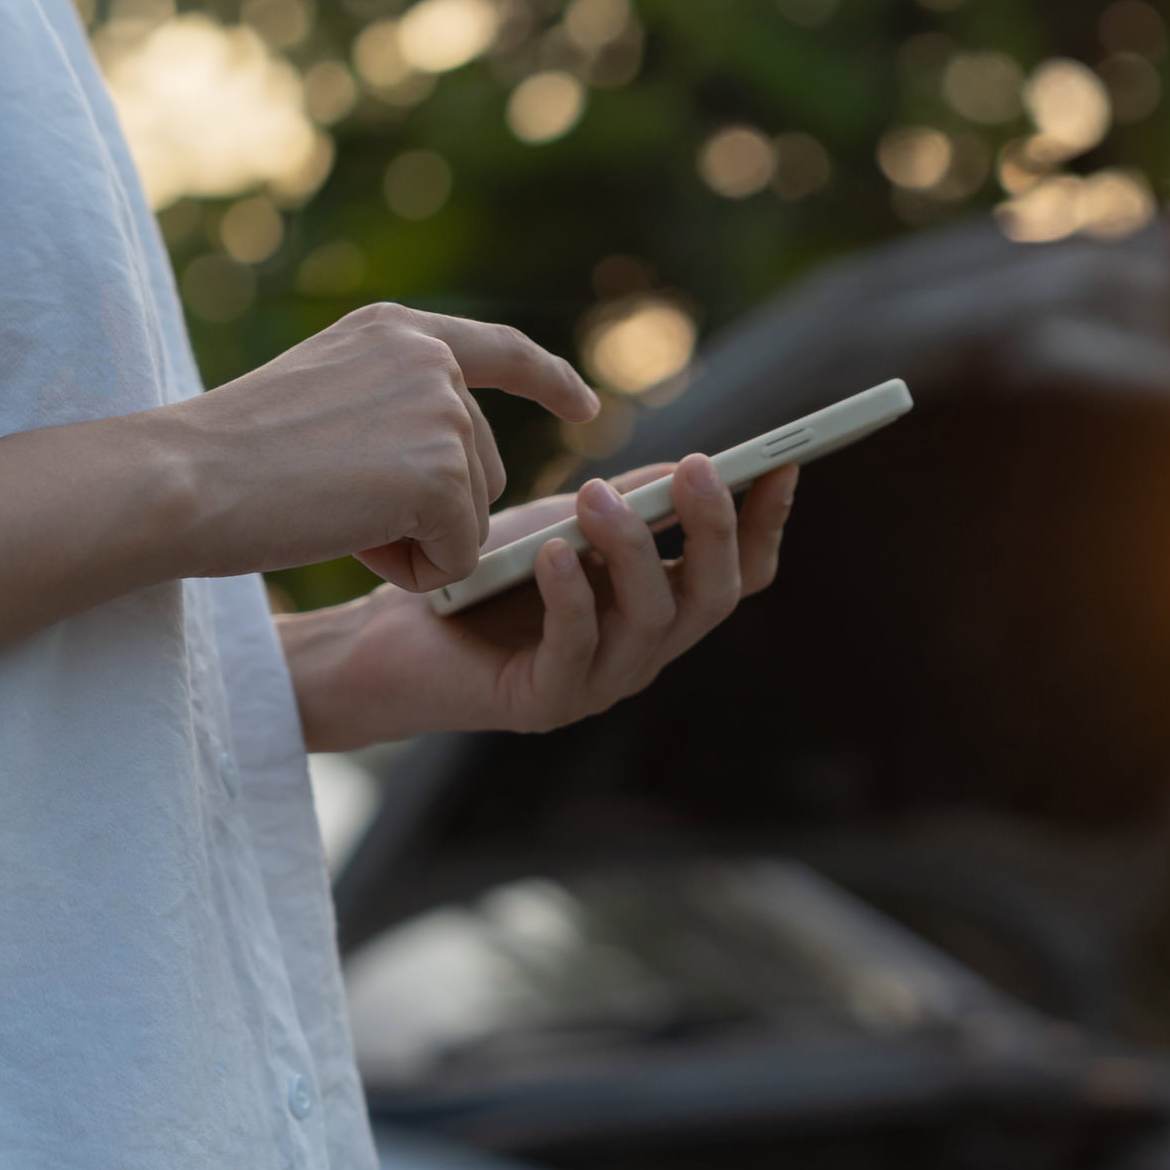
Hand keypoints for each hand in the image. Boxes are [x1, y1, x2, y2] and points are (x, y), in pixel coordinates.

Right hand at [0, 303, 599, 660]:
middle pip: (482, 469)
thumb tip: (459, 451)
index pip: (499, 349)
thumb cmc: (232, 457)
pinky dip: (411, 569)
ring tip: (333, 513)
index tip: (585, 405)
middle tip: (334, 502)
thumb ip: (392, 404)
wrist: (185, 479)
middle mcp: (430, 361)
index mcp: (397, 332)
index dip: (548, 380)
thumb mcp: (323, 397)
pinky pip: (458, 556)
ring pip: (472, 518)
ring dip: (413, 540)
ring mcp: (442, 414)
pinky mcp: (443, 475)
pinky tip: (349, 539)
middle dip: (428, 511)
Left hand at [280, 455, 799, 749]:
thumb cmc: (480, 578)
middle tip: (699, 469)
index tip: (781, 464)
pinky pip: (575, 650)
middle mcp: (643, 651)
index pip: (738, 573)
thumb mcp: (562, 524)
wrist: (389, 637)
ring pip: (652, 622)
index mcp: (659, 608)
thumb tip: (693, 468)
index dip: (766, 524)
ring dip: (634, 554)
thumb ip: (628, 504)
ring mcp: (599, 684)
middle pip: (714, 598)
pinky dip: (570, 599)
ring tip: (598, 497)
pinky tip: (554, 554)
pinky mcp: (544, 705)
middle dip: (714, 531)